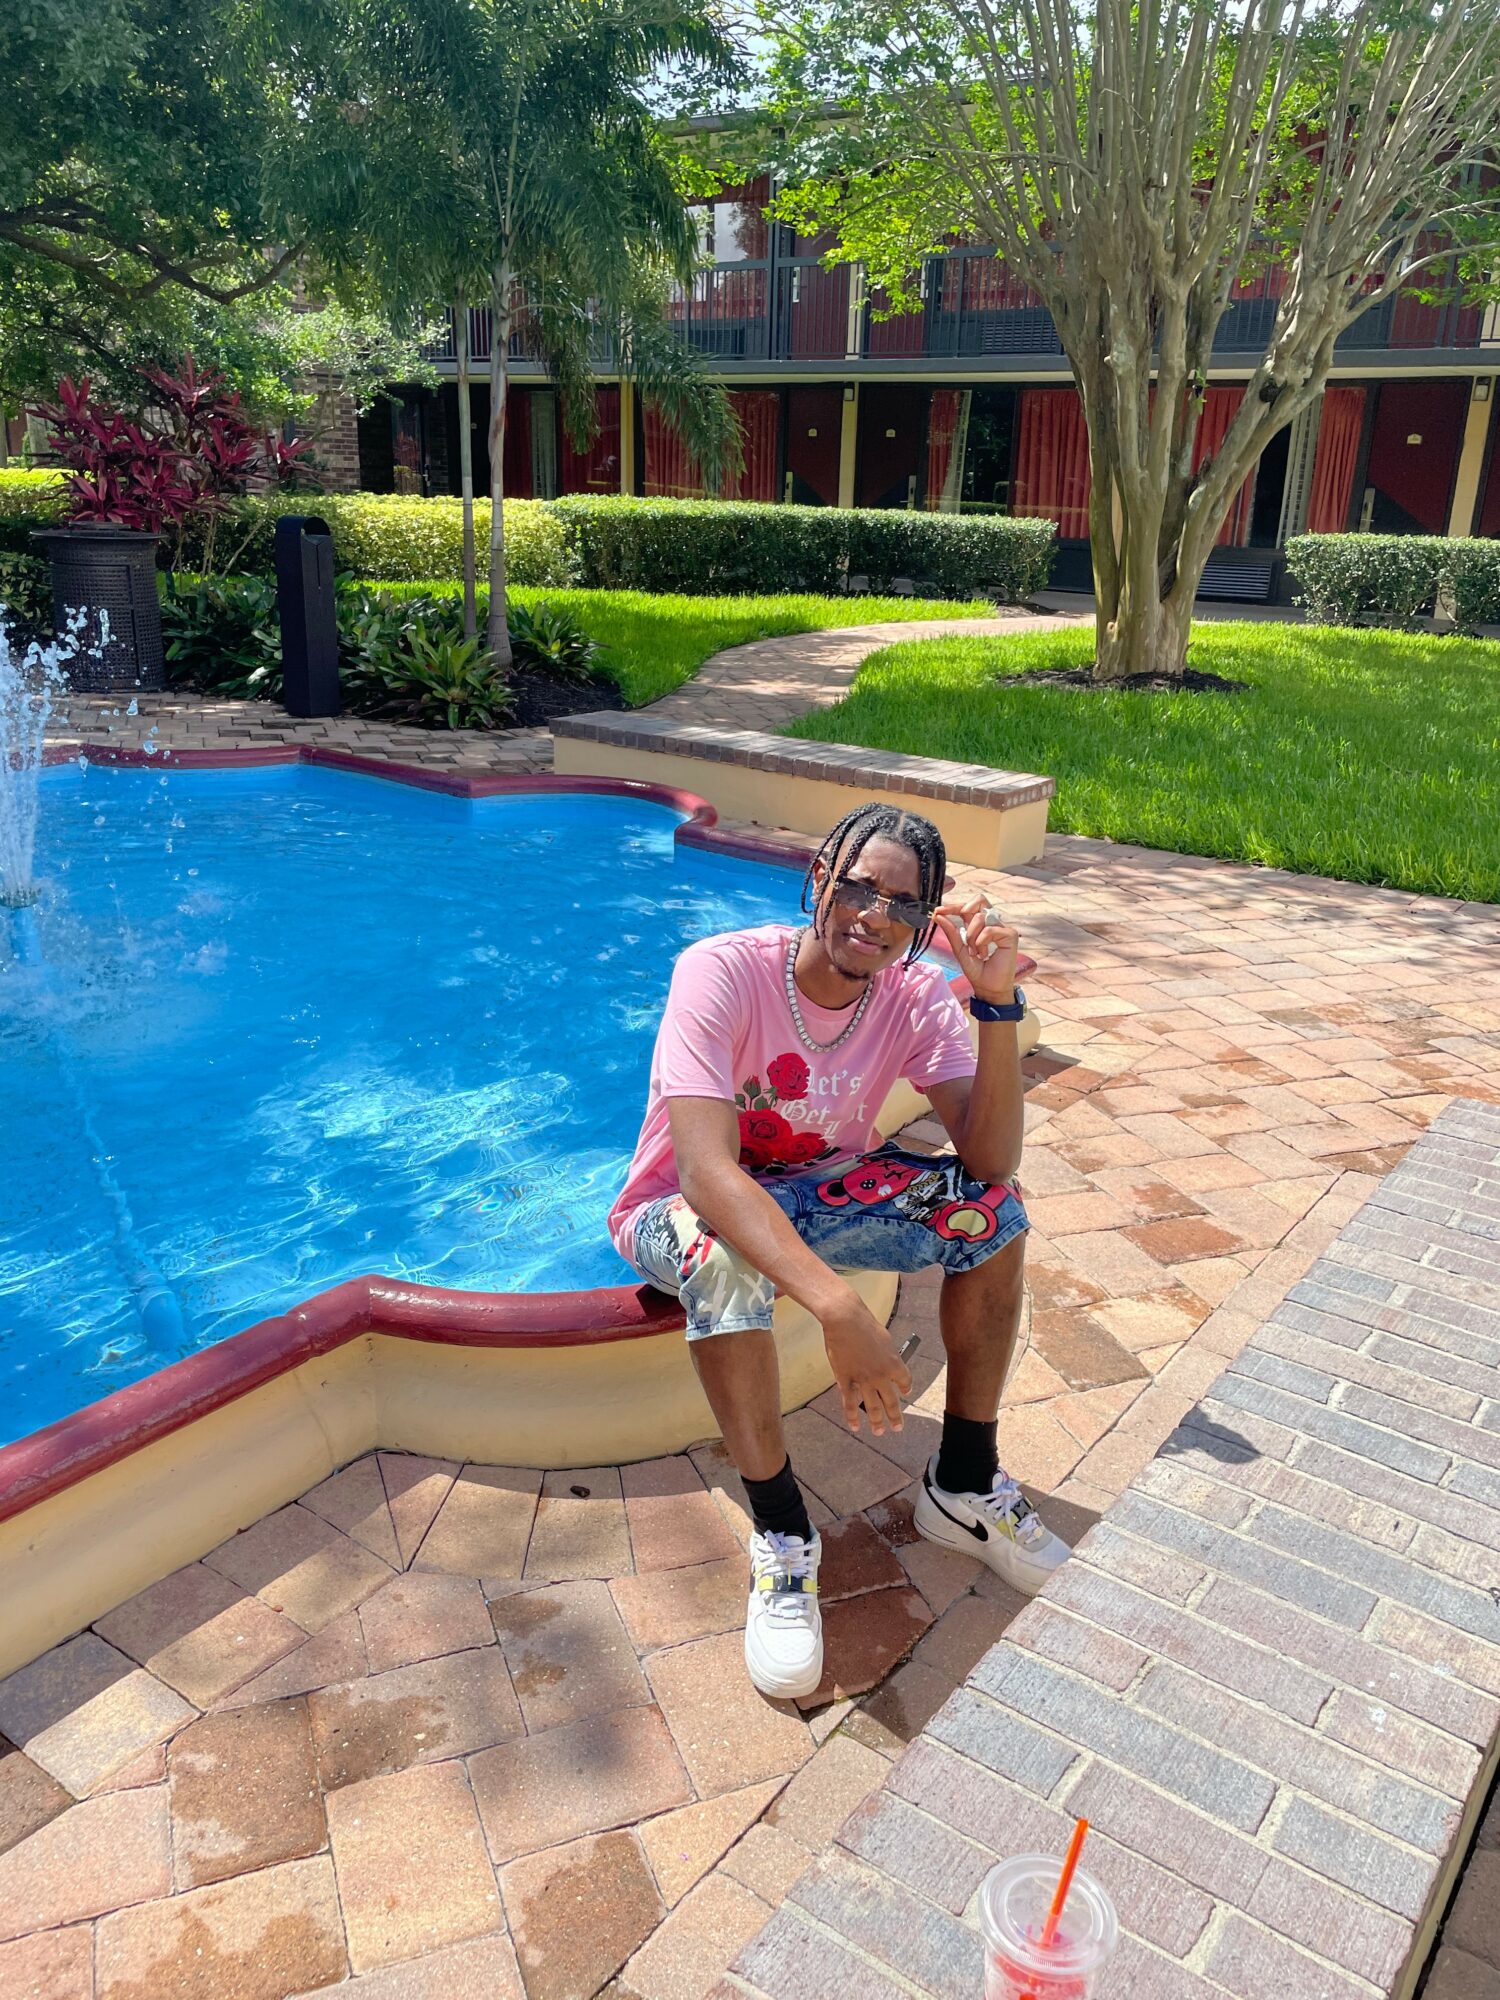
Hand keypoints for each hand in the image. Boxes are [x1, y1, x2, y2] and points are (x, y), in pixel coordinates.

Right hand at [821, 1294, 911, 1436]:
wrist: (845, 1320)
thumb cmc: (864, 1325)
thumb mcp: (885, 1339)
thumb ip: (887, 1356)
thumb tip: (888, 1363)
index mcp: (895, 1364)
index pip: (905, 1382)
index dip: (906, 1389)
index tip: (905, 1393)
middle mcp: (881, 1376)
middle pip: (892, 1402)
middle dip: (895, 1417)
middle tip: (897, 1427)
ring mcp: (863, 1380)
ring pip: (872, 1407)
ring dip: (877, 1422)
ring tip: (879, 1432)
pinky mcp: (846, 1380)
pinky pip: (850, 1403)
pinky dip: (852, 1417)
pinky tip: (855, 1426)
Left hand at [934, 894, 1019, 1004]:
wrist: (988, 988)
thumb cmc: (977, 970)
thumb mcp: (959, 950)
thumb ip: (951, 932)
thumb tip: (938, 915)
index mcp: (980, 925)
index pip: (967, 907)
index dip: (952, 906)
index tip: (938, 911)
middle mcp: (992, 923)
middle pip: (980, 899)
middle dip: (964, 908)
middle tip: (959, 921)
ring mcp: (1002, 927)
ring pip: (980, 917)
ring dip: (971, 936)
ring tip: (975, 952)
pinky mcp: (1010, 935)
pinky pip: (989, 929)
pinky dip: (982, 942)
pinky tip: (984, 954)